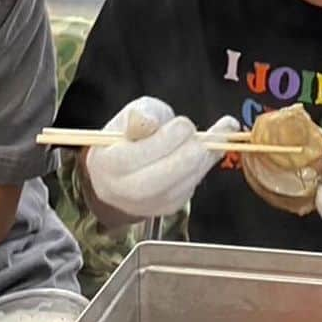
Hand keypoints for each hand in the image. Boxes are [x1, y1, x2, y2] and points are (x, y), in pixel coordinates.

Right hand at [85, 97, 238, 218]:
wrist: (126, 168)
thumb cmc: (130, 134)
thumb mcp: (132, 114)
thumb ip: (141, 114)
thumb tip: (149, 122)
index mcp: (108, 163)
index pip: (137, 157)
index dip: (166, 139)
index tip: (182, 123)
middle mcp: (125, 190)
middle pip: (165, 176)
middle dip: (188, 151)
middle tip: (195, 131)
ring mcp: (148, 203)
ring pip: (183, 183)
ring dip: (202, 157)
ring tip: (213, 134)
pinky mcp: (168, 207)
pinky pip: (191, 186)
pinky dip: (205, 165)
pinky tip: (211, 146)